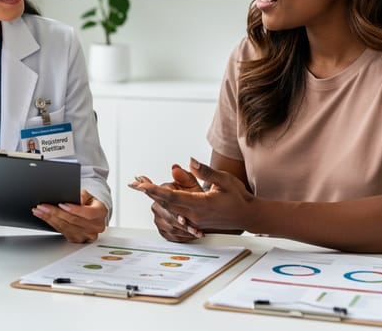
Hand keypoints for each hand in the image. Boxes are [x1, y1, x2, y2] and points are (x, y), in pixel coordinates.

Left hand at [32, 189, 106, 242]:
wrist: (92, 211)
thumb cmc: (89, 202)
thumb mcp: (88, 194)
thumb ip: (83, 195)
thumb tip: (77, 200)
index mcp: (100, 213)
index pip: (88, 213)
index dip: (75, 210)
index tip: (61, 204)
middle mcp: (96, 226)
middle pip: (74, 221)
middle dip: (56, 212)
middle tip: (43, 206)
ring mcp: (87, 235)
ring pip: (66, 227)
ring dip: (50, 218)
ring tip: (40, 210)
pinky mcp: (77, 239)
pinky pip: (62, 231)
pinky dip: (52, 223)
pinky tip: (44, 217)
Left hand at [130, 159, 254, 238]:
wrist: (248, 215)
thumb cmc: (238, 196)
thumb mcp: (224, 180)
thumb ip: (205, 171)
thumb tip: (190, 160)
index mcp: (201, 204)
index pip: (173, 197)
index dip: (155, 190)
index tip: (141, 185)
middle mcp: (194, 215)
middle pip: (166, 203)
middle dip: (149, 191)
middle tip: (134, 182)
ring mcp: (194, 220)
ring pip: (169, 208)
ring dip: (154, 196)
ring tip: (141, 184)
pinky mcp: (194, 221)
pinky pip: (175, 212)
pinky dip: (163, 201)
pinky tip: (155, 195)